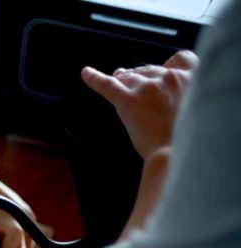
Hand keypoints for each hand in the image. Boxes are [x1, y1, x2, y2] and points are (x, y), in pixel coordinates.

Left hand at [81, 51, 197, 160]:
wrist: (178, 153)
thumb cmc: (188, 139)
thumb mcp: (197, 111)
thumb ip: (185, 99)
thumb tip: (165, 98)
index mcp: (192, 79)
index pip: (181, 59)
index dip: (168, 66)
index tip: (162, 71)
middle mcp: (170, 78)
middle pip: (150, 70)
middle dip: (140, 75)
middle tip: (132, 85)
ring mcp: (147, 88)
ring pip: (130, 76)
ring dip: (123, 79)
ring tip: (117, 81)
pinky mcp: (128, 100)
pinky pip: (106, 85)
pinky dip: (94, 78)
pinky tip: (85, 73)